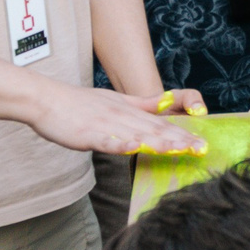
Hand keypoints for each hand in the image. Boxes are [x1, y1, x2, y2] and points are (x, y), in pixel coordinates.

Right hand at [30, 84, 204, 154]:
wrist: (47, 100)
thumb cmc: (80, 104)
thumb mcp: (116, 101)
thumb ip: (143, 105)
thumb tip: (168, 105)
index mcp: (128, 111)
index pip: (161, 124)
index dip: (183, 134)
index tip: (203, 143)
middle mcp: (121, 116)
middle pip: (154, 130)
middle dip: (180, 140)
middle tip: (202, 149)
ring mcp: (104, 124)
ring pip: (135, 134)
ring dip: (158, 142)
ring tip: (179, 149)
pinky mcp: (86, 133)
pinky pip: (105, 139)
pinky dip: (119, 143)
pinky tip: (133, 148)